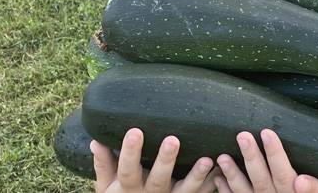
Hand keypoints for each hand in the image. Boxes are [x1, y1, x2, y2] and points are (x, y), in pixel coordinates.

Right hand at [91, 128, 218, 192]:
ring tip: (207, 159)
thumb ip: (104, 165)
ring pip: (185, 190)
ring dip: (197, 175)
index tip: (135, 130)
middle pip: (158, 179)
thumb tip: (95, 140)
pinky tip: (222, 168)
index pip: (128, 170)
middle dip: (166, 160)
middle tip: (173, 139)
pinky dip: (213, 183)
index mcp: (130, 188)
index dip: (130, 152)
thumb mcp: (107, 186)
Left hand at [213, 129, 317, 192]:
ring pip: (247, 192)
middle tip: (242, 135)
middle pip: (262, 180)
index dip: (275, 153)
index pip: (284, 172)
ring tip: (222, 157)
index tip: (267, 132)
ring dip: (233, 175)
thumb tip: (301, 181)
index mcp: (295, 192)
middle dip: (252, 157)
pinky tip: (219, 179)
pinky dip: (227, 192)